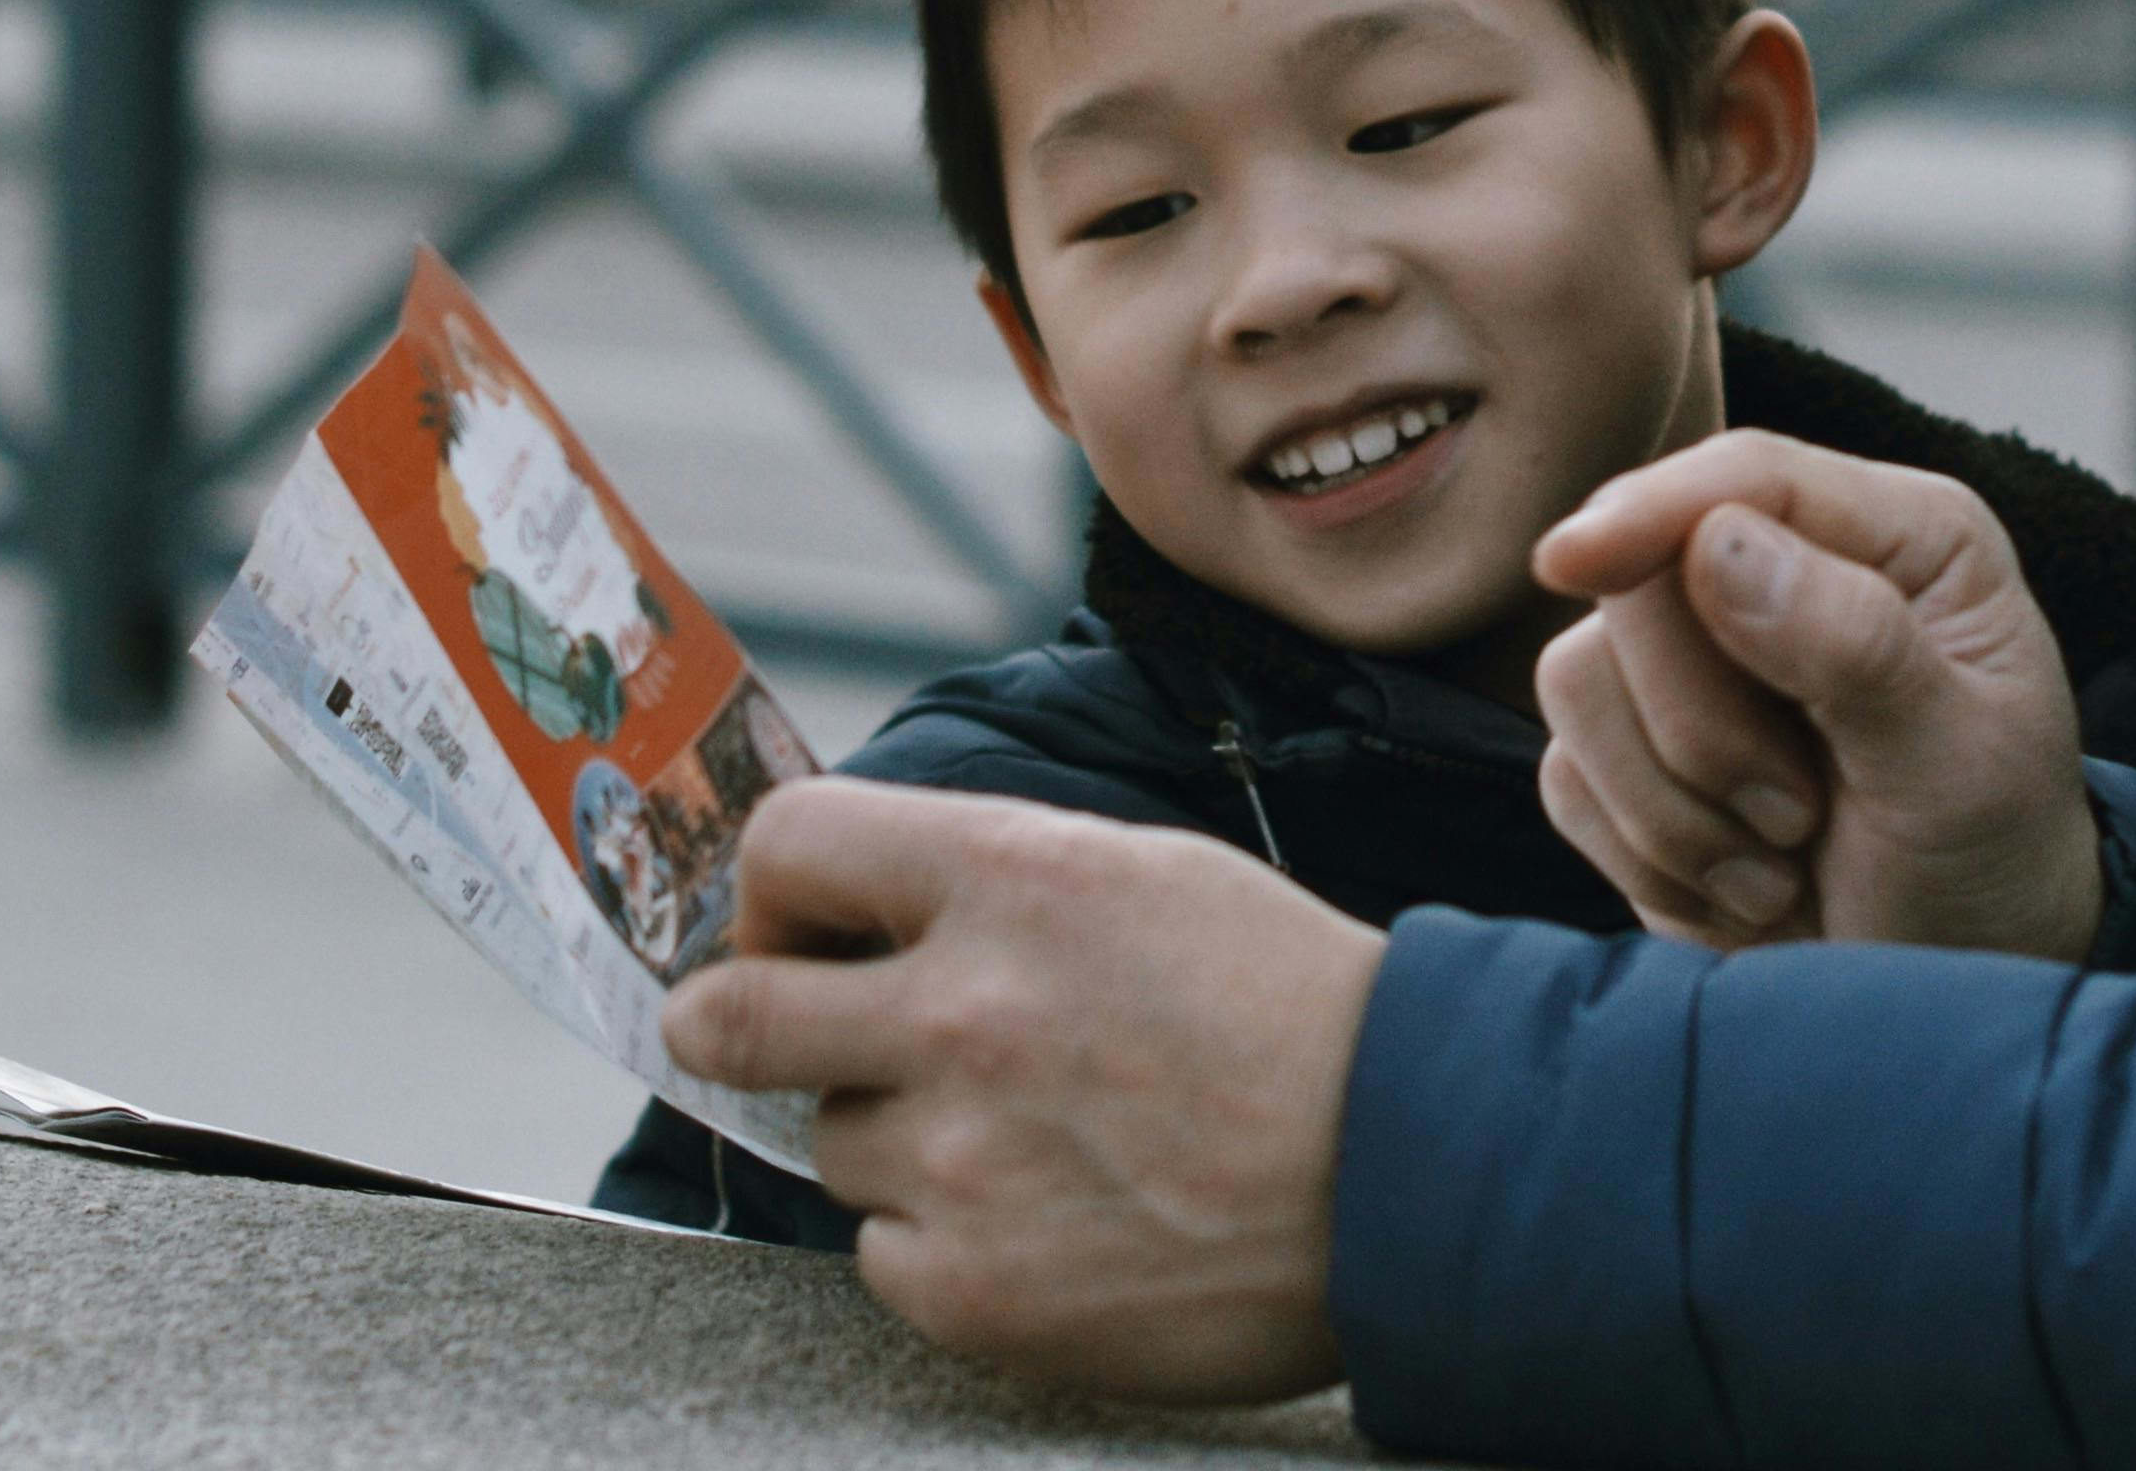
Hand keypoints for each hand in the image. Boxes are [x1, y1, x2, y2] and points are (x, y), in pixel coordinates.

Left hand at [663, 781, 1376, 1400]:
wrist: (1410, 1171)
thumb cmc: (1288, 1009)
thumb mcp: (1143, 875)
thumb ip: (994, 879)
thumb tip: (860, 905)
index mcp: (1013, 876)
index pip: (789, 846)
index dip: (773, 895)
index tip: (804, 931)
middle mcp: (963, 1010)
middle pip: (725, 1017)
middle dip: (737, 1025)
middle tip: (799, 1042)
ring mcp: (960, 1160)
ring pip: (831, 1143)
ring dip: (899, 1142)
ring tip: (1026, 1142)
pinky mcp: (972, 1290)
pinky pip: (882, 1255)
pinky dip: (943, 1244)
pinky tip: (1048, 1222)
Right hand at [1526, 428, 2101, 964]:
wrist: (1944, 999)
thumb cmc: (1988, 863)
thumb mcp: (1957, 765)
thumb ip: (1854, 645)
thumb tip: (1718, 544)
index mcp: (1900, 541)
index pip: (1748, 480)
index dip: (1650, 512)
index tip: (1569, 562)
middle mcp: (1790, 573)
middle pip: (1640, 584)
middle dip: (1700, 731)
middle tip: (1797, 819)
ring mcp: (1698, 661)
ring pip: (1580, 679)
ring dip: (1672, 809)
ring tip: (1778, 865)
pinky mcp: (1633, 752)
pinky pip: (1565, 774)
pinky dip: (1645, 855)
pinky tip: (1736, 889)